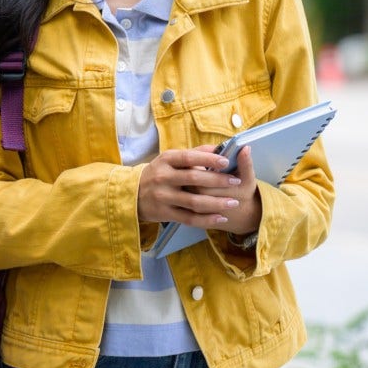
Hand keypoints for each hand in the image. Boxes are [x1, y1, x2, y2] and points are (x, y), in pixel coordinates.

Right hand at [138, 146, 254, 231]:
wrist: (132, 194)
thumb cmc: (158, 173)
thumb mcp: (169, 160)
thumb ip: (193, 154)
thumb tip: (219, 148)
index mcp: (166, 160)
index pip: (189, 157)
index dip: (208, 159)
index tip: (226, 161)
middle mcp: (163, 177)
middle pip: (194, 179)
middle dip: (218, 181)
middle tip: (236, 181)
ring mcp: (163, 197)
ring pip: (194, 201)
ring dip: (216, 203)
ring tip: (234, 203)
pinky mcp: (165, 213)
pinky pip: (189, 218)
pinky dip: (206, 219)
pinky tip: (221, 218)